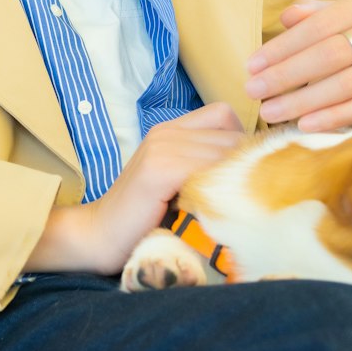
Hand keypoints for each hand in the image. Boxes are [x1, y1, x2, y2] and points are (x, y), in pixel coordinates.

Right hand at [26, 102, 245, 275]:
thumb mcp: (178, 182)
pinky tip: (211, 209)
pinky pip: (205, 169)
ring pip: (223, 152)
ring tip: (229, 205)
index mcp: (170, 129)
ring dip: (233, 179)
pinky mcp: (157, 170)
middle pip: (230, 134)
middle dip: (244, 165)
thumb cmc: (143, 215)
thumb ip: (203, 166)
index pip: (225, 116)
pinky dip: (215, 188)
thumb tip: (251, 168)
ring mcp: (160, 147)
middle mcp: (166, 131)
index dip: (240, 142)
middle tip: (243, 196)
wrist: (100, 235)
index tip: (239, 173)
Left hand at [244, 0, 351, 132]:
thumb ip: (317, 16)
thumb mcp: (348, 19)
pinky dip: (333, 116)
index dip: (282, 48)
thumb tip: (285, 17)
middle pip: (329, 54)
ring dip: (302, 101)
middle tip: (252, 91)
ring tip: (270, 112)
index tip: (251, 66)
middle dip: (285, 75)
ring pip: (345, 83)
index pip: (318, 25)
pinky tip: (304, 124)